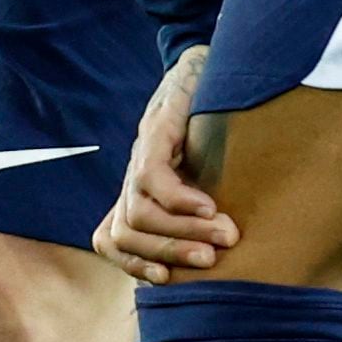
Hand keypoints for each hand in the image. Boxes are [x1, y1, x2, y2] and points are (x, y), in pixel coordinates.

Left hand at [92, 47, 235, 284]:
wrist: (211, 62)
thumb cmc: (215, 123)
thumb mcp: (209, 174)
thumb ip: (205, 209)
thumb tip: (232, 252)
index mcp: (140, 189)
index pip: (109, 237)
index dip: (132, 263)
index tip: (167, 279)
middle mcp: (132, 173)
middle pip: (124, 233)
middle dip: (169, 252)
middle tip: (212, 260)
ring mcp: (141, 150)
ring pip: (138, 212)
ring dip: (182, 230)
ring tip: (225, 233)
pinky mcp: (156, 127)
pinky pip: (152, 176)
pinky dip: (181, 199)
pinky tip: (211, 205)